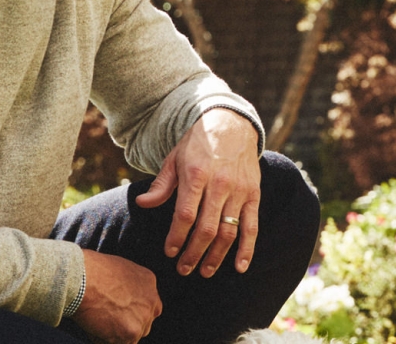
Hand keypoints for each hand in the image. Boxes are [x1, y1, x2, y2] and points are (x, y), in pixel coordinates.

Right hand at [73, 250, 161, 343]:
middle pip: (143, 323)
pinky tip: (94, 326)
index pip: (147, 306)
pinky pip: (116, 343)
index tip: (120, 314)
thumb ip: (126, 286)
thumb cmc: (90, 271)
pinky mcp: (131, 332)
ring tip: (97, 320)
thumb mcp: (117, 269)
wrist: (81, 279)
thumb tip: (120, 298)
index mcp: (148, 282)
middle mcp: (150, 301)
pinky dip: (102, 340)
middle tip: (107, 320)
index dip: (132, 312)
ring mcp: (143, 317)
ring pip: (130, 336)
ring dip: (114, 334)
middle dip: (126, 325)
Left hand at [136, 108, 261, 276]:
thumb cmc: (198, 145)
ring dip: (217, 256)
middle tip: (184, 269)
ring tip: (205, 271)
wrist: (232, 125)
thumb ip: (161, 185)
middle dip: (194, 253)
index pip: (186, 214)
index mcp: (196, 175)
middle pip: (207, 228)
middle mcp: (220, 185)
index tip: (170, 252)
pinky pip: (252, 226)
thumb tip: (142, 204)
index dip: (177, 236)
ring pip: (228, 231)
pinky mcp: (253, 195)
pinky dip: (247, 249)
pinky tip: (240, 267)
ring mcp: (239, 191)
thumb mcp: (174, 159)